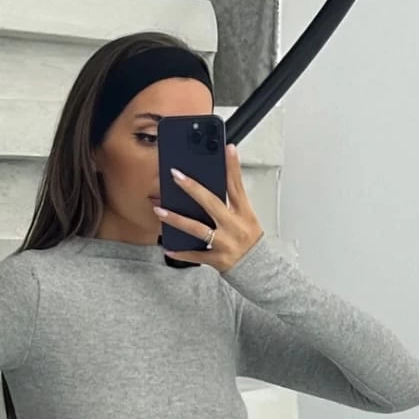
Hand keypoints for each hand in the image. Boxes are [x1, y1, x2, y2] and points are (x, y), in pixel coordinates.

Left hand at [153, 143, 263, 271]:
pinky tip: (168, 247)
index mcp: (243, 212)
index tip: (227, 149)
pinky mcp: (217, 259)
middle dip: (192, 188)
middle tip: (175, 175)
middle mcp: (233, 226)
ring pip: (197, 228)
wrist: (259, 268)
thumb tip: (220, 179)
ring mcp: (225, 242)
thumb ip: (233, 199)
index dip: (232, 167)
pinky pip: (196, 255)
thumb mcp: (247, 216)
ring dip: (177, 219)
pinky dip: (181, 252)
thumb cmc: (250, 240)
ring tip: (159, 210)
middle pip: (211, 203)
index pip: (236, 186)